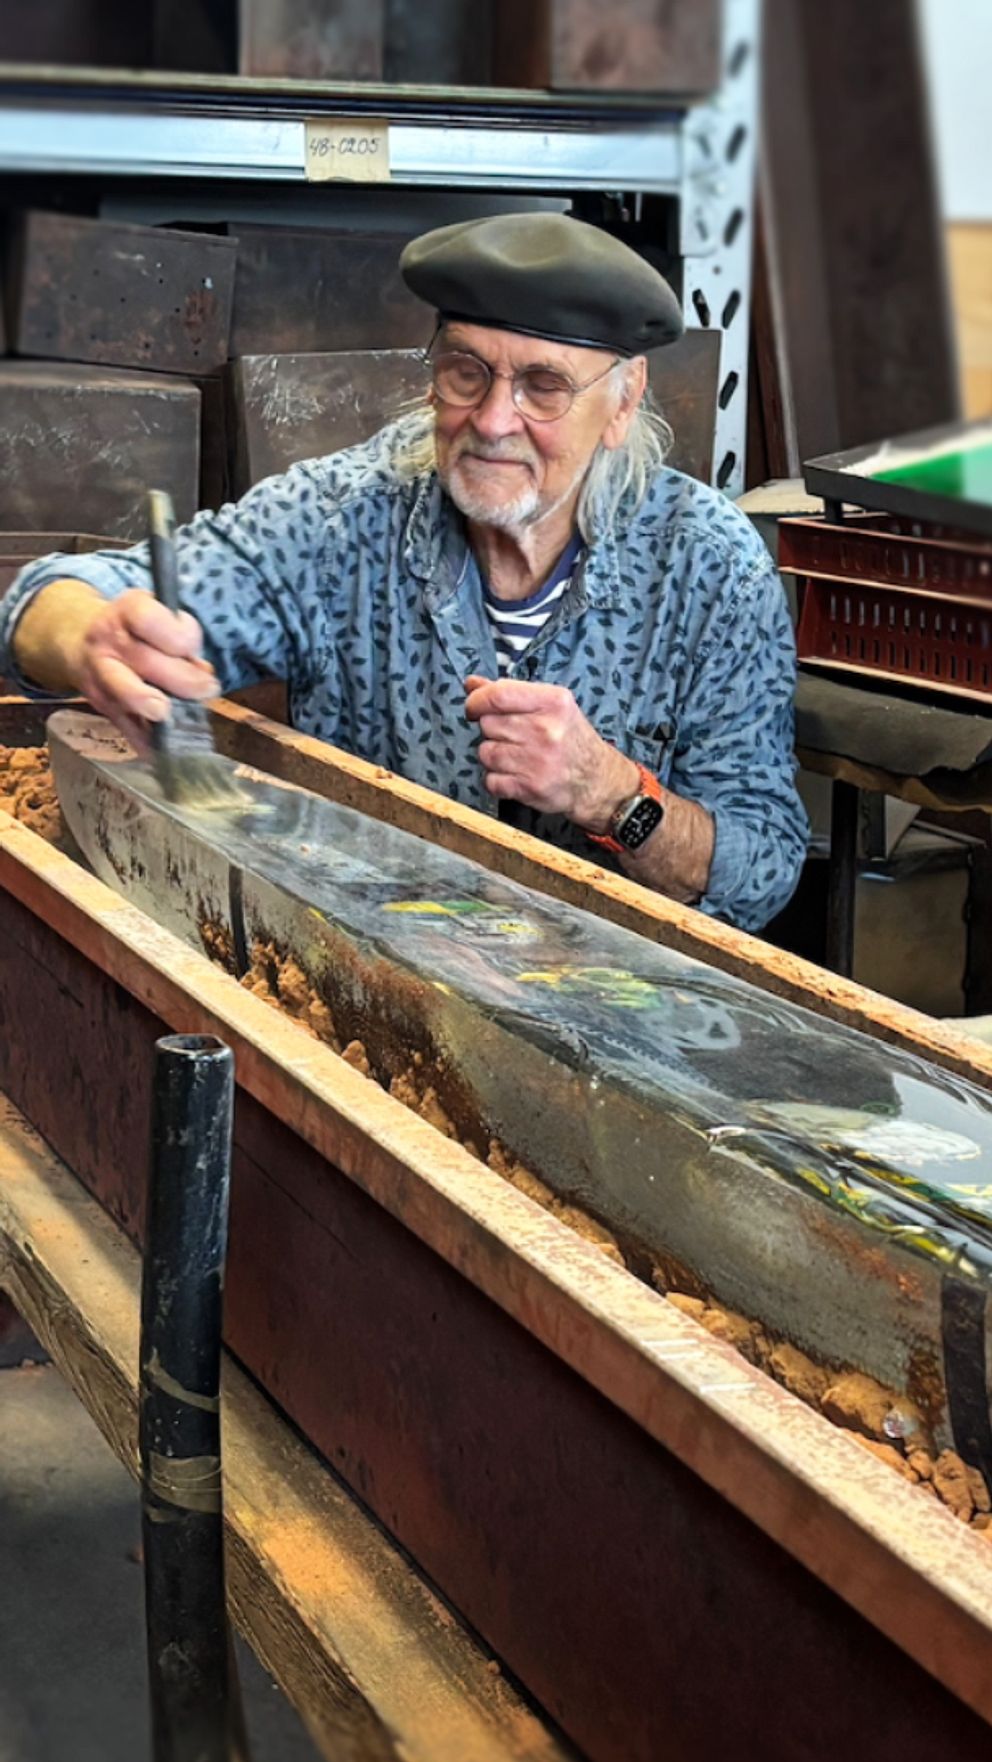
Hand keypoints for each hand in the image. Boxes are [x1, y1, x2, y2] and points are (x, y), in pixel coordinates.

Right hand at [74, 589, 217, 751]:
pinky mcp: (99, 704)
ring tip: (169, 715)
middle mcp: (108, 639)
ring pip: (126, 691)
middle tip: (206, 689)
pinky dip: (143, 738)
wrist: (82, 643)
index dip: (176, 636)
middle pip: (144, 660)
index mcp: (128, 610)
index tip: (190, 646)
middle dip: (180, 678)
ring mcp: (99, 673)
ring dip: (152, 706)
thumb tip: (203, 673)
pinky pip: (123, 724)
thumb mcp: (158, 615)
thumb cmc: (135, 630)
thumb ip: (181, 640)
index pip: (149, 619)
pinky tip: (159, 746)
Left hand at [464, 674, 638, 827]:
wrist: (596, 780)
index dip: (476, 701)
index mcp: (552, 702)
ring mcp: (537, 761)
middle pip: (488, 724)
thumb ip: (509, 692)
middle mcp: (545, 730)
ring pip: (486, 753)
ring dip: (494, 756)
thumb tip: (471, 684)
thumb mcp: (550, 705)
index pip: (497, 695)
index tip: (474, 707)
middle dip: (493, 730)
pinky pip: (490, 780)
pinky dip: (497, 779)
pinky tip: (515, 774)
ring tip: (516, 756)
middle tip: (512, 736)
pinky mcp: (530, 787)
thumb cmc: (570, 739)